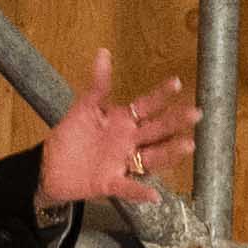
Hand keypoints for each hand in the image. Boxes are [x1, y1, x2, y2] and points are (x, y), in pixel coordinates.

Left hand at [41, 49, 199, 209]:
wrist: (51, 165)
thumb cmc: (72, 135)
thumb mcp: (84, 107)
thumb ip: (98, 84)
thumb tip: (103, 52)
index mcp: (124, 122)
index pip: (148, 106)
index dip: (161, 95)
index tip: (176, 82)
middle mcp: (130, 142)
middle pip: (157, 131)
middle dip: (176, 122)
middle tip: (196, 113)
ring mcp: (123, 163)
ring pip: (152, 158)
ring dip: (170, 153)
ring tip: (188, 145)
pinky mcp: (110, 182)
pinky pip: (128, 187)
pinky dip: (140, 192)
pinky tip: (154, 195)